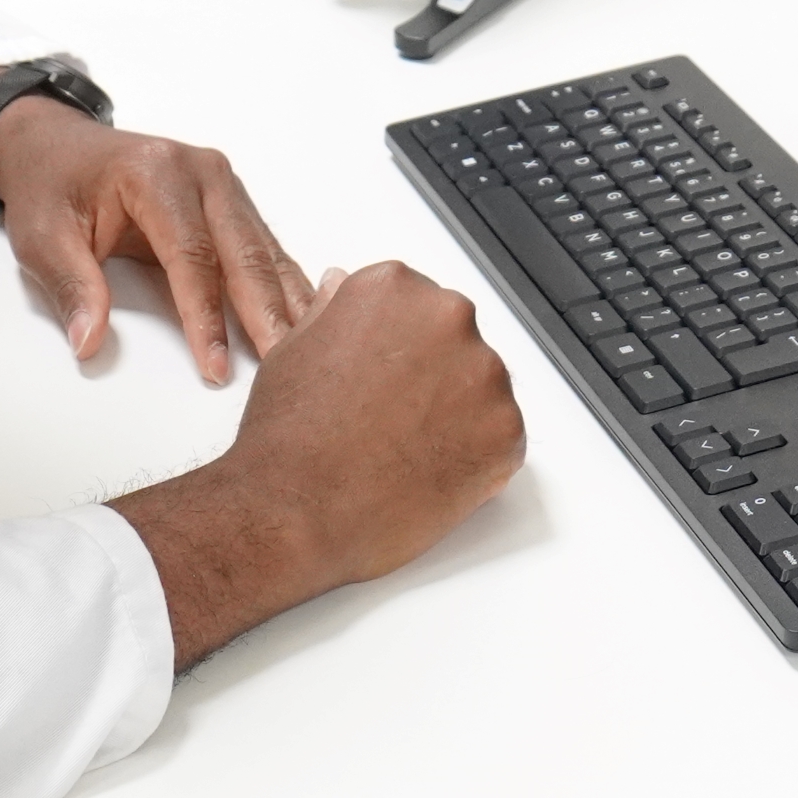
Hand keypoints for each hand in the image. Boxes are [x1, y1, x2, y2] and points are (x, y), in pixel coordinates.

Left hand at [0, 98, 313, 387]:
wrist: (55, 146)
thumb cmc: (50, 187)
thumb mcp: (42, 237)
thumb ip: (71, 288)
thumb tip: (89, 341)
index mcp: (156, 172)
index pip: (191, 254)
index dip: (205, 315)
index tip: (214, 365)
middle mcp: (201, 172)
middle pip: (243, 252)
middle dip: (265, 313)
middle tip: (283, 364)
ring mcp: (222, 184)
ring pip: (264, 251)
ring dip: (286, 303)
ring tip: (307, 351)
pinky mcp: (231, 201)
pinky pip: (264, 247)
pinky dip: (285, 285)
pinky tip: (308, 317)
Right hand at [112, 262, 524, 668]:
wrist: (297, 512)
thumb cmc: (288, 437)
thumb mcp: (294, 348)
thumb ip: (333, 310)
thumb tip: (341, 286)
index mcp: (395, 288)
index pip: (418, 304)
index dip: (400, 349)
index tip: (384, 378)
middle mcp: (447, 317)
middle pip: (456, 341)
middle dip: (434, 377)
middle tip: (394, 422)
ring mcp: (485, 374)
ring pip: (484, 390)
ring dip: (458, 416)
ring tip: (405, 453)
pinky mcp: (508, 430)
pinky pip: (503, 440)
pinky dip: (477, 459)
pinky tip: (429, 475)